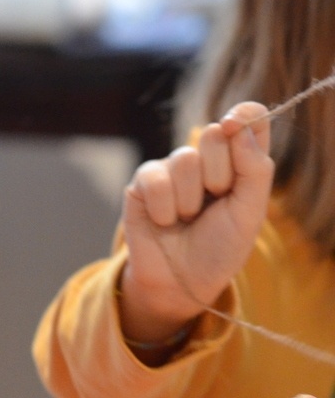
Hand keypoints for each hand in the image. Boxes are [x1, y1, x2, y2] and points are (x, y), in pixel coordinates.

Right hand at [120, 102, 273, 347]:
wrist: (182, 282)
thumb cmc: (220, 248)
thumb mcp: (251, 212)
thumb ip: (254, 168)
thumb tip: (237, 126)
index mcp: (240, 160)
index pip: (247, 117)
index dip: (244, 115)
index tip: (236, 124)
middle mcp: (207, 159)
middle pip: (215, 134)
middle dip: (220, 175)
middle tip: (214, 203)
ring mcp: (172, 169)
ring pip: (185, 158)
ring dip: (190, 200)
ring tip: (187, 219)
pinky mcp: (142, 184)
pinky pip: (155, 178)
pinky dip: (164, 207)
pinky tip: (164, 222)